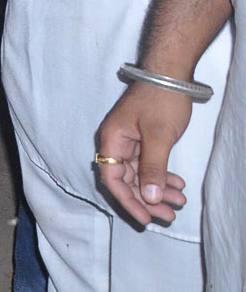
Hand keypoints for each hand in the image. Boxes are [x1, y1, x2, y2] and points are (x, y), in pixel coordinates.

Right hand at [95, 82, 193, 226]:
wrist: (169, 73)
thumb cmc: (160, 101)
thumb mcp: (158, 137)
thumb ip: (153, 168)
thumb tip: (149, 198)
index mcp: (112, 141)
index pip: (112, 178)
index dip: (128, 200)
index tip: (146, 218)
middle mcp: (116, 143)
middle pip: (126, 179)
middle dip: (147, 199)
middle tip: (168, 215)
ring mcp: (130, 141)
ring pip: (140, 173)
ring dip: (158, 189)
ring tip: (179, 202)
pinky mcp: (143, 138)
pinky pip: (149, 164)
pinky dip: (162, 175)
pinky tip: (178, 184)